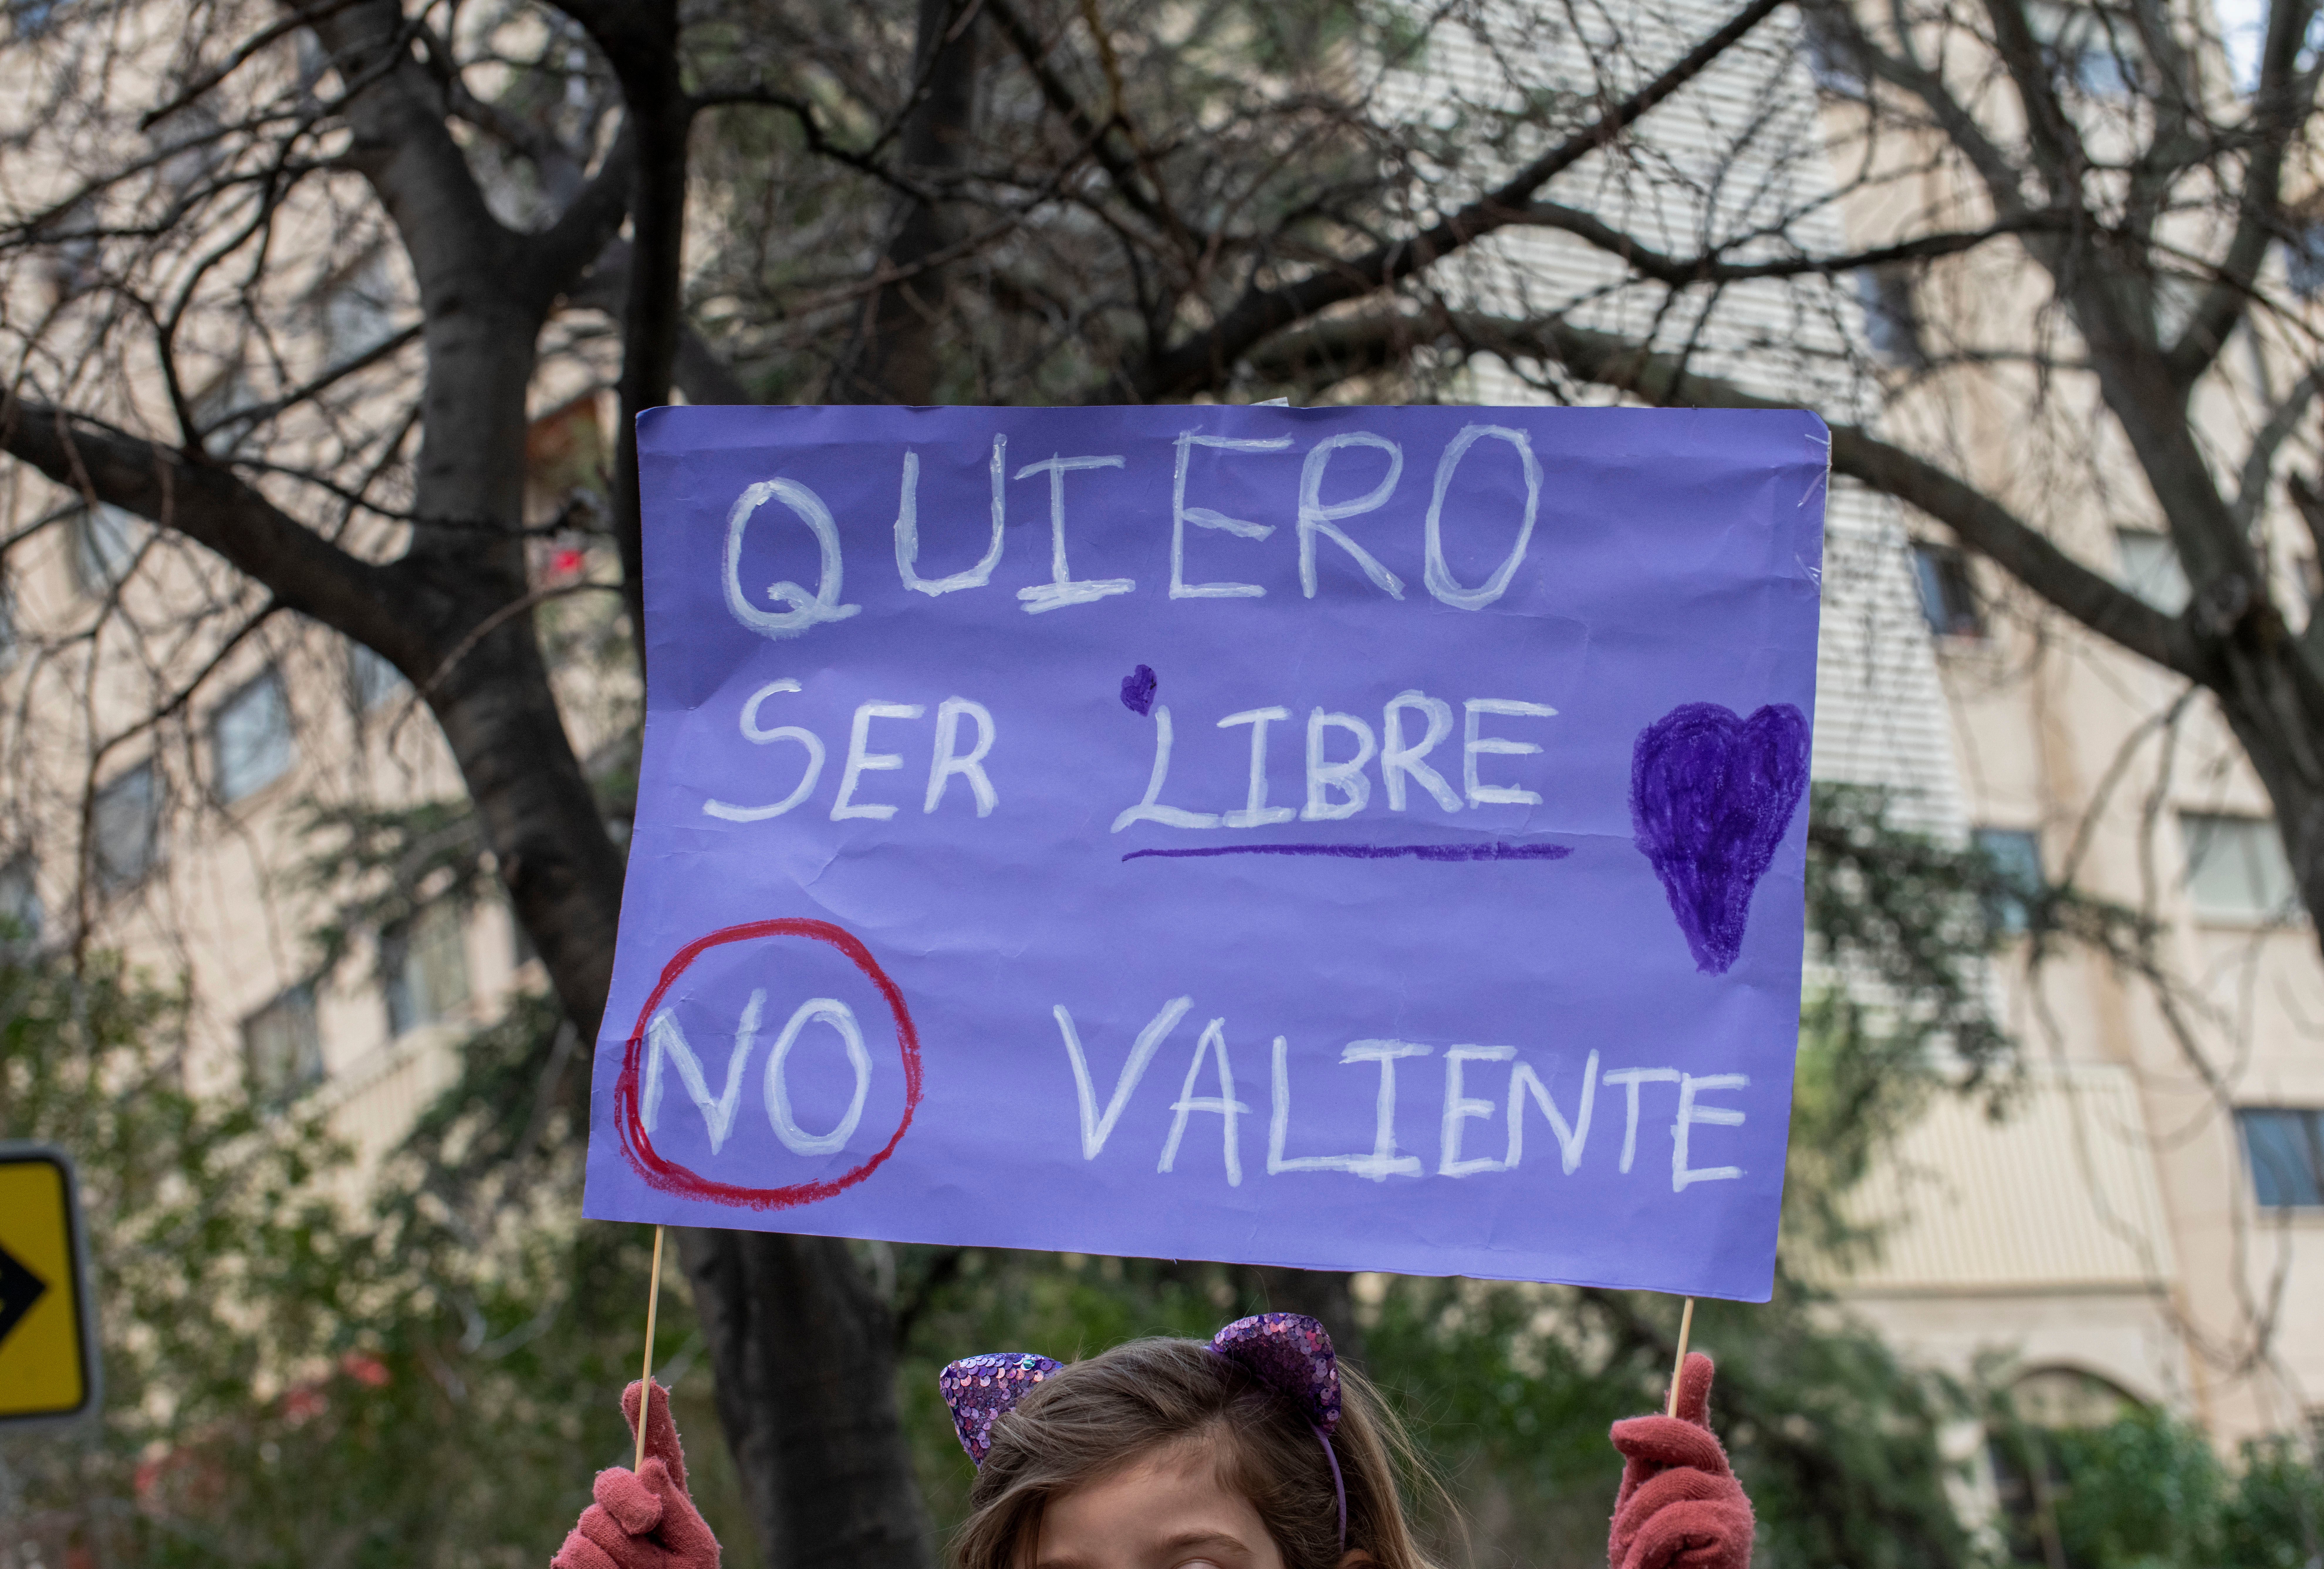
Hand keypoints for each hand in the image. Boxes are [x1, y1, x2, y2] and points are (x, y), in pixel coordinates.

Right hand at [553, 1381, 720, 1568]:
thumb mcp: (695, 1550)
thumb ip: (677, 1509)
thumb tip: (650, 1467)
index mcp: (663, 1499)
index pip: (656, 1449)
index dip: (649, 1415)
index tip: (640, 1385)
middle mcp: (624, 1509)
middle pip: (611, 1483)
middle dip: (632, 1505)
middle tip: (648, 1531)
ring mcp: (593, 1534)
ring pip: (591, 1524)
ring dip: (624, 1558)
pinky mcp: (568, 1564)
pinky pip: (573, 1555)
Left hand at [1606, 1353, 1752, 1568]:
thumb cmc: (1648, 1555)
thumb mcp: (1639, 1498)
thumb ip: (1648, 1451)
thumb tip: (1666, 1391)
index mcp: (1699, 1471)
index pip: (1698, 1426)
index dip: (1696, 1392)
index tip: (1697, 1358)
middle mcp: (1723, 1484)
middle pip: (1688, 1438)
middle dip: (1648, 1433)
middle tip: (1617, 1434)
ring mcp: (1735, 1510)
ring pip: (1673, 1484)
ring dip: (1637, 1523)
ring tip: (1636, 1554)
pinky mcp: (1734, 1538)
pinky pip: (1679, 1520)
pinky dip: (1653, 1545)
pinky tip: (1656, 1566)